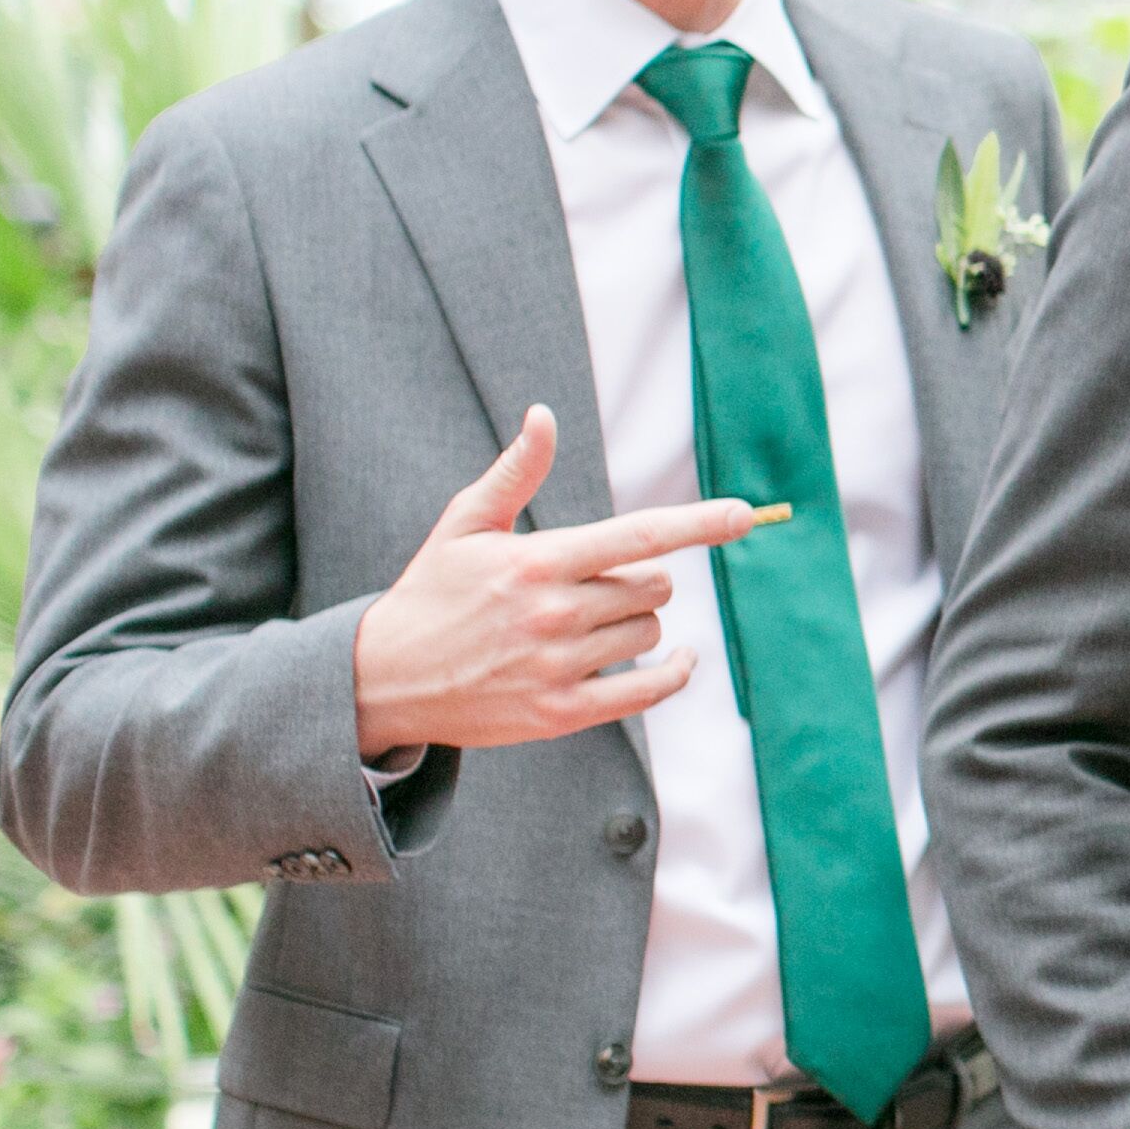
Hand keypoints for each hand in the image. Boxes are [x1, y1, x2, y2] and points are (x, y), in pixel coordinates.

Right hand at [349, 408, 761, 757]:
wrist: (382, 678)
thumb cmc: (431, 592)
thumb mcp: (464, 525)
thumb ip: (516, 473)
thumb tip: (544, 415)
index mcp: (537, 561)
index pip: (639, 535)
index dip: (699, 522)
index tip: (747, 514)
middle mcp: (553, 613)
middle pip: (652, 586)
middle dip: (640, 580)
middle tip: (595, 585)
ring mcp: (558, 666)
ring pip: (650, 632)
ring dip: (637, 623)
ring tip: (587, 623)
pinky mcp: (561, 713)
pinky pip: (649, 691)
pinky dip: (674, 674)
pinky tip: (680, 661)